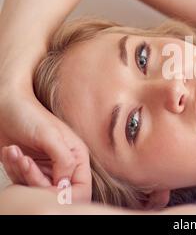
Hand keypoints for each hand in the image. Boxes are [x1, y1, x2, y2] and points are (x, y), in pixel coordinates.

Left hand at [0, 83, 91, 202]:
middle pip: (57, 194)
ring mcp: (46, 169)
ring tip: (16, 152)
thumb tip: (65, 186)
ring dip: (21, 173)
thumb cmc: (29, 115)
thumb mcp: (50, 136)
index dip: (67, 194)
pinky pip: (21, 184)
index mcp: (77, 156)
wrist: (5, 107)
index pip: (81, 189)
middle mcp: (64, 165)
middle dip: (36, 181)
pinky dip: (13, 171)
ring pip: (37, 191)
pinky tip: (12, 152)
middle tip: (25, 162)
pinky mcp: (29, 170)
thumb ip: (64, 161)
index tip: (49, 187)